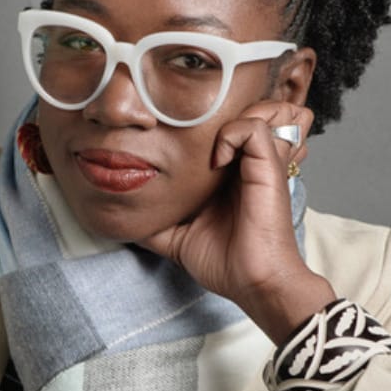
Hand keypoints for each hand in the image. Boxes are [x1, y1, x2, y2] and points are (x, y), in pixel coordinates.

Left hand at [136, 101, 332, 337]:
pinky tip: (217, 160)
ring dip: (237, 112)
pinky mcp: (268, 167)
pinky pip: (254, 127)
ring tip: (213, 140)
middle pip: (252, 106)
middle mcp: (250, 161)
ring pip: (262, 107)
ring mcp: (262, 161)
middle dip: (224, 106)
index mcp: (233, 172)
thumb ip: (155, 222)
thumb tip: (122, 217)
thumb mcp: (177, 238)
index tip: (175, 131)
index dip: (207, 119)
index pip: (227, 125)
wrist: (254, 284)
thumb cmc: (226, 264)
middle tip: (192, 124)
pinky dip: (232, 134)